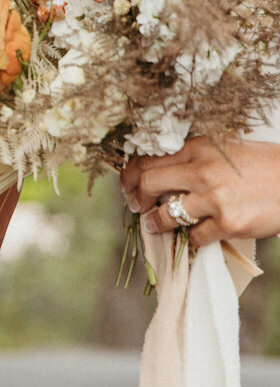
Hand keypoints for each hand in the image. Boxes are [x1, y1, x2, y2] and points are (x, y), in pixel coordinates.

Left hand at [121, 134, 279, 244]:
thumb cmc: (259, 164)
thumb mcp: (223, 149)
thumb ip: (193, 157)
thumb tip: (160, 171)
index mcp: (198, 148)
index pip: (148, 159)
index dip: (130, 174)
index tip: (126, 185)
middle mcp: (201, 170)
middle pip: (149, 183)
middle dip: (136, 198)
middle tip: (135, 206)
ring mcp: (213, 197)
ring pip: (166, 214)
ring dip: (155, 222)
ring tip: (152, 225)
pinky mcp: (228, 222)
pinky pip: (196, 236)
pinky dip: (192, 239)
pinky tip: (194, 236)